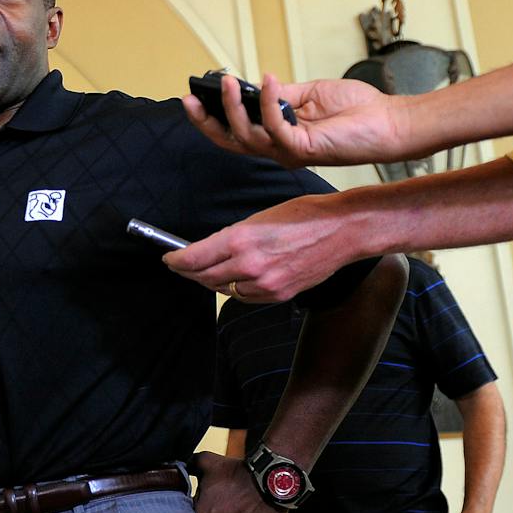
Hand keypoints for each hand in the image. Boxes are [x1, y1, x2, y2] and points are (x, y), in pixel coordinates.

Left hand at [163, 192, 358, 302]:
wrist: (343, 230)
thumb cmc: (304, 215)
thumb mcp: (259, 217)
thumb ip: (232, 237)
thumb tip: (209, 250)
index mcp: (241, 239)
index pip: (194, 258)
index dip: (176, 261)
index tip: (169, 259)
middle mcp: (249, 265)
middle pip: (204, 277)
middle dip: (190, 272)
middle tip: (182, 267)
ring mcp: (264, 284)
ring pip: (224, 289)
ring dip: (212, 281)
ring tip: (208, 272)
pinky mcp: (278, 295)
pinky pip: (246, 297)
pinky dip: (236, 290)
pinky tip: (236, 280)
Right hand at [182, 74, 412, 167]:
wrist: (390, 121)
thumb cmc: (357, 110)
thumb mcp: (310, 94)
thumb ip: (282, 95)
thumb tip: (256, 86)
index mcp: (278, 137)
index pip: (236, 132)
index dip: (214, 118)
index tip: (197, 97)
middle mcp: (278, 149)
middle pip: (231, 142)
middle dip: (206, 122)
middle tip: (190, 99)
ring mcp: (289, 151)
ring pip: (246, 136)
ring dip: (233, 107)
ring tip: (228, 82)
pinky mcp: (303, 149)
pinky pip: (275, 126)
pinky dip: (269, 102)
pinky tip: (270, 80)